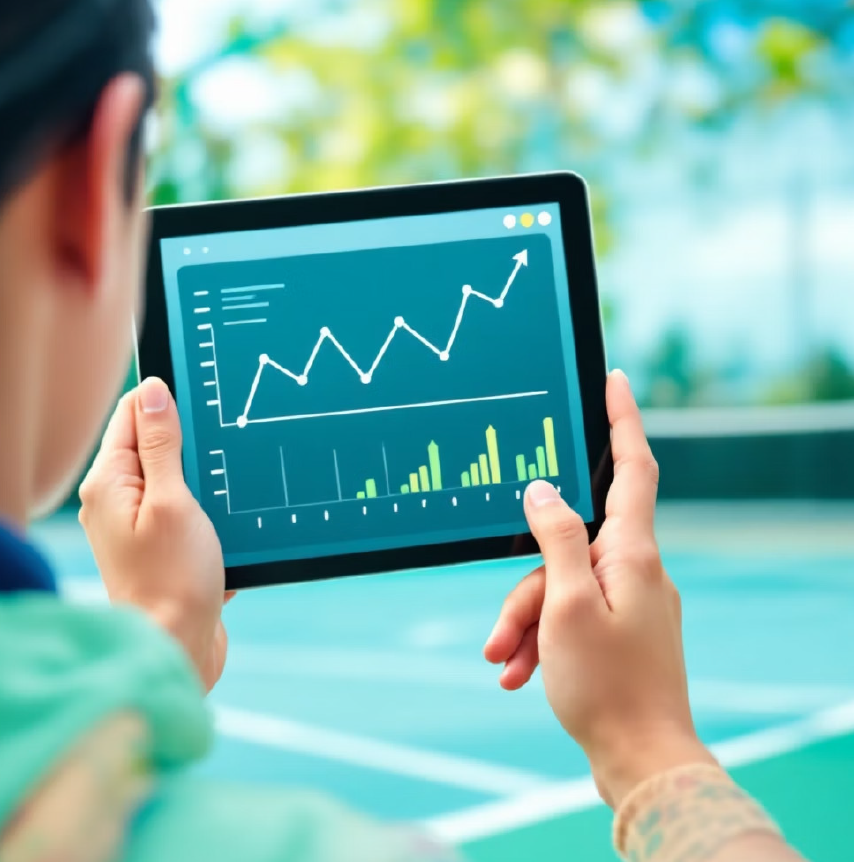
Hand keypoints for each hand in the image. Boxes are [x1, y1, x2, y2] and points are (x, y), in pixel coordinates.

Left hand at [79, 377, 232, 691]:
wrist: (178, 648)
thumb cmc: (173, 580)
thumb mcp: (173, 501)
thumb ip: (161, 445)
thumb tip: (153, 393)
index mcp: (110, 483)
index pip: (132, 415)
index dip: (166, 403)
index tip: (200, 406)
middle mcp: (117, 501)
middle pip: (154, 446)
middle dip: (191, 446)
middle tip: (218, 462)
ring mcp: (138, 525)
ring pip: (177, 479)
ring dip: (205, 481)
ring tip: (223, 500)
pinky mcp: (161, 547)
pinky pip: (188, 511)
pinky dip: (209, 510)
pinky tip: (225, 524)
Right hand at [484, 370, 714, 807]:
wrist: (644, 761)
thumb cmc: (608, 684)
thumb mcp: (567, 603)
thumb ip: (556, 538)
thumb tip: (543, 490)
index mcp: (633, 552)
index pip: (632, 466)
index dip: (623, 419)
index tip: (617, 378)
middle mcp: (636, 568)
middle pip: (568, 546)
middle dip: (525, 586)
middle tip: (499, 639)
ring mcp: (630, 599)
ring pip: (560, 584)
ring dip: (526, 622)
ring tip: (507, 665)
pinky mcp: (620, 628)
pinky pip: (570, 613)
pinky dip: (542, 637)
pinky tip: (522, 672)